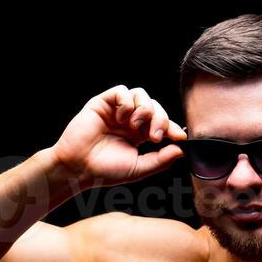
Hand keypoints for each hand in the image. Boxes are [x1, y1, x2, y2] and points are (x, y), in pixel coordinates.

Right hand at [50, 84, 186, 189]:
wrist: (80, 167)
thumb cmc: (106, 170)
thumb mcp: (139, 168)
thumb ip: (161, 160)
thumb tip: (181, 150)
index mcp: (139, 135)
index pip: (161, 123)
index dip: (172, 127)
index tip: (180, 136)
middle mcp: (129, 120)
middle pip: (154, 106)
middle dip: (160, 119)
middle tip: (154, 136)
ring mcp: (117, 111)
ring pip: (141, 94)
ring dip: (144, 109)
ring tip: (135, 127)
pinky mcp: (103, 102)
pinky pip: (122, 91)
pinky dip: (126, 102)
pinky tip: (121, 118)